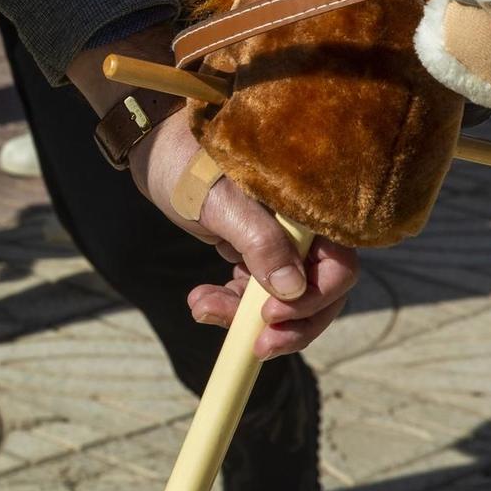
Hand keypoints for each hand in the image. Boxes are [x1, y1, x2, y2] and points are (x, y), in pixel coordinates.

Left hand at [67, 24, 359, 357]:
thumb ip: (258, 241)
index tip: (270, 315)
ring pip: (286, 298)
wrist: (152, 145)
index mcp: (308, 206)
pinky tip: (199, 301)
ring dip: (247, 318)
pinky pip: (256, 292)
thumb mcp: (219, 201)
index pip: (338, 265)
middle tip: (253, 346)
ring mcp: (280, 240)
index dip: (314, 299)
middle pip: (320, 291)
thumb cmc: (184, 160)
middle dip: (289, 323)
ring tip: (200, 308)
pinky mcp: (254, 250)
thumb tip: (292, 289)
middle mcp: (303, 225)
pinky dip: (231, 306)